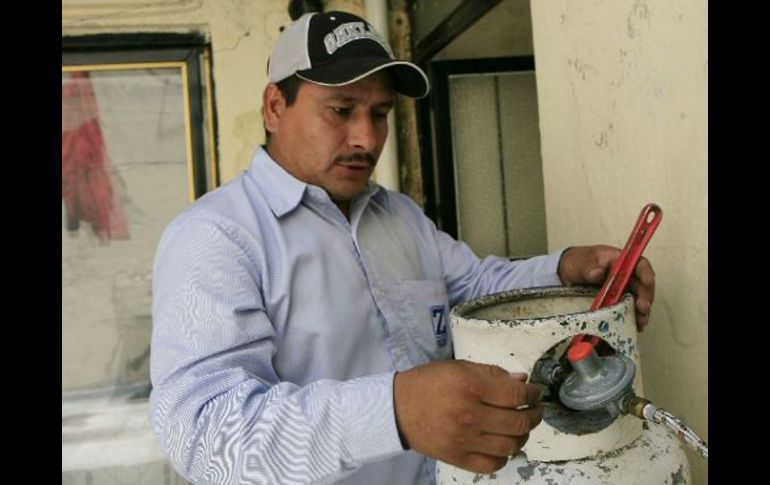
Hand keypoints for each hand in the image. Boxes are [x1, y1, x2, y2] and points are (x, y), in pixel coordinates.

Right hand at [393, 360, 542, 473]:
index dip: (533, 394)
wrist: (397, 408)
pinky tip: (502, 445)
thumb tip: (522, 380)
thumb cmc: (429, 382)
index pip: (516, 394)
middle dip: (534, 415)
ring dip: (522, 436)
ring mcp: (465, 440)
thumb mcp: (459, 367)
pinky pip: (493, 464)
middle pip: (519, 422)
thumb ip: (492, 373)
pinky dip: (504, 456)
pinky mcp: (458, 458)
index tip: (535, 393)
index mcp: (471, 386)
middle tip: (534, 410)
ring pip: (511, 445)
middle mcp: (470, 414)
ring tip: (519, 427)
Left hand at [557, 245, 654, 330]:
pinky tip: (635, 326)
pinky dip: (633, 318)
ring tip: (641, 321)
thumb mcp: (581, 262)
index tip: (647, 282)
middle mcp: (625, 275)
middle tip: (643, 307)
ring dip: (642, 310)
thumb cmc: (577, 263)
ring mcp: (622, 289)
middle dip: (646, 296)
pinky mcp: (617, 302)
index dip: (646, 273)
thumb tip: (598, 274)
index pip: (639, 264)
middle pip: (642, 285)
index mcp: (619, 260)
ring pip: (638, 299)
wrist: (566, 273)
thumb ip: (589, 268)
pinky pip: (628, 309)